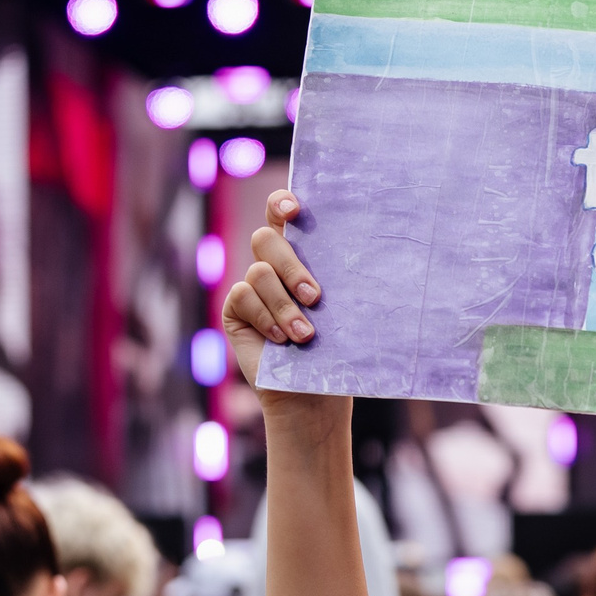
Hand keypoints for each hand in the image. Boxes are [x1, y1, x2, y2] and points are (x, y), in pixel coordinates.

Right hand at [221, 192, 325, 381]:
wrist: (314, 392)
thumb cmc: (335, 349)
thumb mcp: (341, 308)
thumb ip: (335, 278)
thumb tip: (360, 252)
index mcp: (299, 256)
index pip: (281, 216)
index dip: (281, 203)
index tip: (295, 209)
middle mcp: (271, 267)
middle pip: (265, 239)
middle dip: (291, 265)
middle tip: (315, 296)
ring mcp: (250, 288)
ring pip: (259, 272)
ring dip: (285, 305)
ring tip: (305, 334)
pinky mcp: (235, 311)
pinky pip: (243, 296)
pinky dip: (266, 317)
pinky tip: (281, 340)